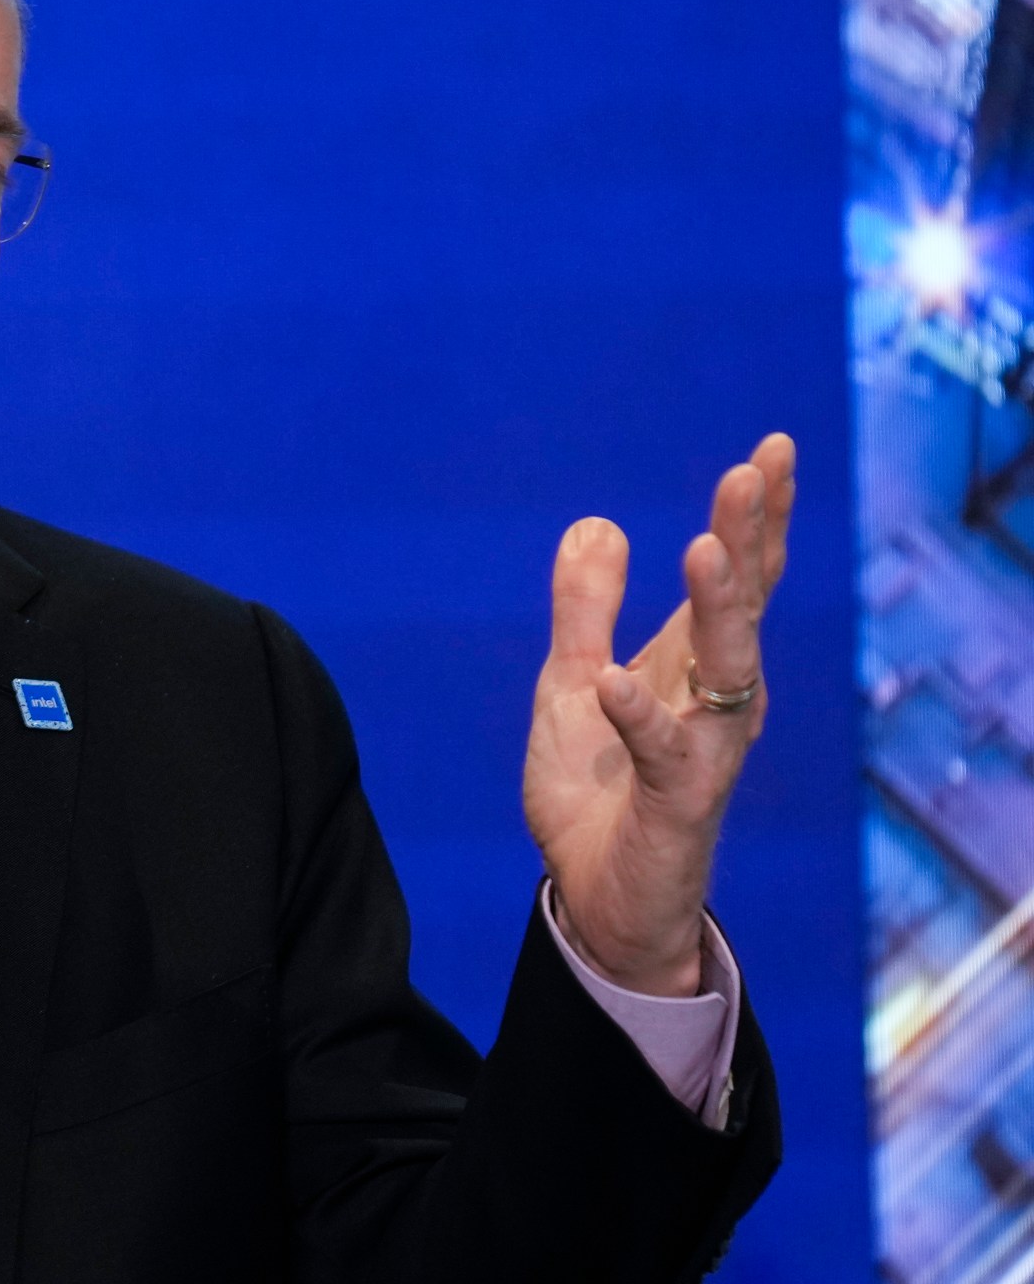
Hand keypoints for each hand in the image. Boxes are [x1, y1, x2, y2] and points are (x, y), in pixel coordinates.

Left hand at [522, 434, 795, 996]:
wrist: (597, 896)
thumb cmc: (598, 789)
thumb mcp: (571, 682)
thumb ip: (584, 608)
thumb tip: (598, 522)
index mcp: (696, 662)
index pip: (737, 576)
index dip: (756, 514)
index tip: (771, 447)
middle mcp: (719, 697)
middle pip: (744, 602)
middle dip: (749, 535)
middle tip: (752, 469)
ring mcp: (706, 746)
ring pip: (727, 666)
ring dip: (716, 606)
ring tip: (705, 546)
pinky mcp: (678, 800)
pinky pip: (661, 749)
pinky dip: (640, 713)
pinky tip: (616, 680)